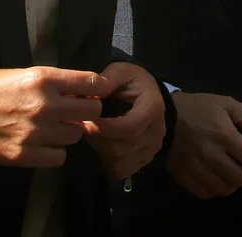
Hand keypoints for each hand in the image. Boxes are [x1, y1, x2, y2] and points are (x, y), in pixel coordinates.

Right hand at [0, 67, 111, 167]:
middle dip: (86, 111)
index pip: (91, 83)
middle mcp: (44, 104)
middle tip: (74, 112)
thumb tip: (81, 91)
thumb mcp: (20, 74)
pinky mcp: (23, 155)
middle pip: (92, 111)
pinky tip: (41, 144)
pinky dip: (54, 152)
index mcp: (42, 78)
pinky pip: (58, 157)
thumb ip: (52, 82)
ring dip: (68, 132)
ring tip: (51, 128)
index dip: (99, 88)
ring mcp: (34, 132)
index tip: (99, 92)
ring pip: (76, 135)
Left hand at [82, 62, 166, 179]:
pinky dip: (107, 163)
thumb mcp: (121, 71)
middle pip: (121, 148)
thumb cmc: (132, 83)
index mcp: (153, 108)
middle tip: (84, 127)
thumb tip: (91, 93)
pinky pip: (120, 171)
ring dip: (100, 151)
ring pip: (119, 162)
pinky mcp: (145, 160)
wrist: (150, 96)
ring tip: (93, 135)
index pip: (128, 128)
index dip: (103, 129)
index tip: (85, 121)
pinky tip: (103, 147)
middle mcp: (157, 132)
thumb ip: (107, 79)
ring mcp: (152, 148)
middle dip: (97, 140)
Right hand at [165, 91, 241, 197]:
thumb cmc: (197, 109)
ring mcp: (198, 170)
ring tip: (228, 171)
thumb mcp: (225, 103)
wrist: (163, 118)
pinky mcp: (185, 178)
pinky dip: (214, 188)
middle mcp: (213, 156)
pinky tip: (213, 176)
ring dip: (231, 182)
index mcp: (225, 136)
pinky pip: (207, 193)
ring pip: (226, 189)